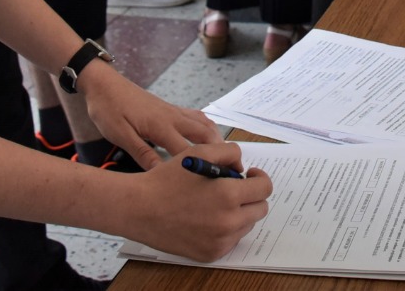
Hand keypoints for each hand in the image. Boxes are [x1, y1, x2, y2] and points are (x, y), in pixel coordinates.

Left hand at [81, 62, 221, 169]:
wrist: (103, 84)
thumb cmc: (108, 110)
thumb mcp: (120, 136)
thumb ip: (142, 153)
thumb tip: (162, 173)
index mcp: (161, 126)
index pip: (189, 151)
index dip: (202, 167)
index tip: (214, 184)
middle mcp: (173, 117)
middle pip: (206, 135)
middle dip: (220, 154)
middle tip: (229, 173)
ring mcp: (173, 111)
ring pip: (205, 124)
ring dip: (217, 141)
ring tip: (223, 159)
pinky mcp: (170, 108)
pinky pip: (197, 117)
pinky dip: (208, 128)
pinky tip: (208, 138)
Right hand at [116, 143, 271, 261]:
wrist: (139, 208)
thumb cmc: (167, 179)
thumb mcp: (199, 151)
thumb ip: (229, 153)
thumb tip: (242, 168)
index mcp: (228, 195)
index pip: (265, 188)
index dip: (260, 178)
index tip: (249, 175)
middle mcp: (228, 222)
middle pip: (260, 209)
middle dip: (251, 196)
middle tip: (234, 188)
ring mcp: (220, 241)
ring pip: (246, 225)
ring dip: (239, 213)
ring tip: (216, 203)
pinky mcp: (210, 254)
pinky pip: (231, 240)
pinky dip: (226, 229)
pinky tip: (207, 218)